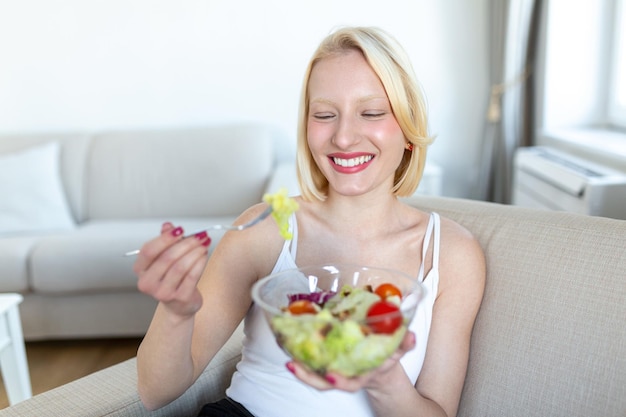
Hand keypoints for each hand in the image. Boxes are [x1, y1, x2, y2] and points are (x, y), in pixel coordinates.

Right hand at [134, 222, 211, 317]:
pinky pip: (192, 276)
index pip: (149, 251)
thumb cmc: (171, 278)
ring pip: (181, 266)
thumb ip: (165, 240)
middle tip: (199, 236)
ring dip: (195, 252)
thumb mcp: (165, 257)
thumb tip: (168, 226)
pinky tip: (204, 256)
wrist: (180, 304)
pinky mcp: (179, 298)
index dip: (165, 238)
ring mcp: (163, 293)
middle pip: (167, 258)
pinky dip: (200, 262)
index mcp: (140, 270)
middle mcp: (148, 283)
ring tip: (203, 244)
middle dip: (186, 243)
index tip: (180, 230)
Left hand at [286, 331, 415, 391]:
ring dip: (300, 369)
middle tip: (294, 365)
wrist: (381, 367)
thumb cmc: (386, 356)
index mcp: (363, 374)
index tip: (330, 376)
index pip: (351, 383)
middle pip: (324, 383)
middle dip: (309, 376)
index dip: (340, 381)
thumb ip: (404, 343)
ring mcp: (335, 371)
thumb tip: (409, 333)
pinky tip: (289, 346)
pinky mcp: (327, 362)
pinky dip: (301, 358)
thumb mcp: (398, 351)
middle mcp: (346, 376)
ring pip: (315, 376)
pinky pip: (312, 364)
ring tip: (287, 359)